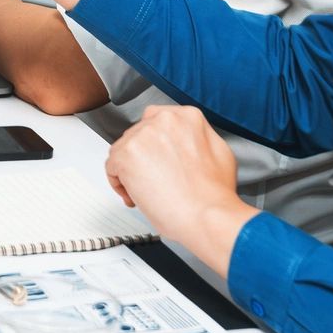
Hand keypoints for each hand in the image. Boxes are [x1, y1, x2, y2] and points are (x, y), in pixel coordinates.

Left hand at [104, 105, 255, 266]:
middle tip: (154, 180)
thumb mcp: (220, 152)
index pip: (158, 122)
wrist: (208, 216)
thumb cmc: (214, 194)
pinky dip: (120, 184)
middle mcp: (163, 120)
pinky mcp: (125, 155)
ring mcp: (142, 136)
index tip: (159, 160)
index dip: (157, 146)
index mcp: (187, 117)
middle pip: (139, 135)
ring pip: (124, 150)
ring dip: (131, 170)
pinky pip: (112, 167)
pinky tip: (136, 195)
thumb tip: (188, 140)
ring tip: (147, 191)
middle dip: (143, 158)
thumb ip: (199, 138)